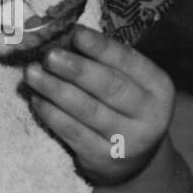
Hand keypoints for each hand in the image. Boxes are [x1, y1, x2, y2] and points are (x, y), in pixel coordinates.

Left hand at [23, 25, 174, 185]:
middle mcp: (150, 116)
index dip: (102, 47)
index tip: (76, 33)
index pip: (129, 62)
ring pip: (87, 110)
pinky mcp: (103, 159)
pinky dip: (52, 114)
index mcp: (159, 87)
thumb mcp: (130, 84)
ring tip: (32, 73)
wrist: (133, 160)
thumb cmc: (124, 107)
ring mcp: (127, 141)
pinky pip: (73, 132)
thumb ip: (106, 62)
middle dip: (76, 69)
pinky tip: (36, 99)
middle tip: (49, 55)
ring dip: (55, 89)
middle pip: (109, 87)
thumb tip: (64, 35)